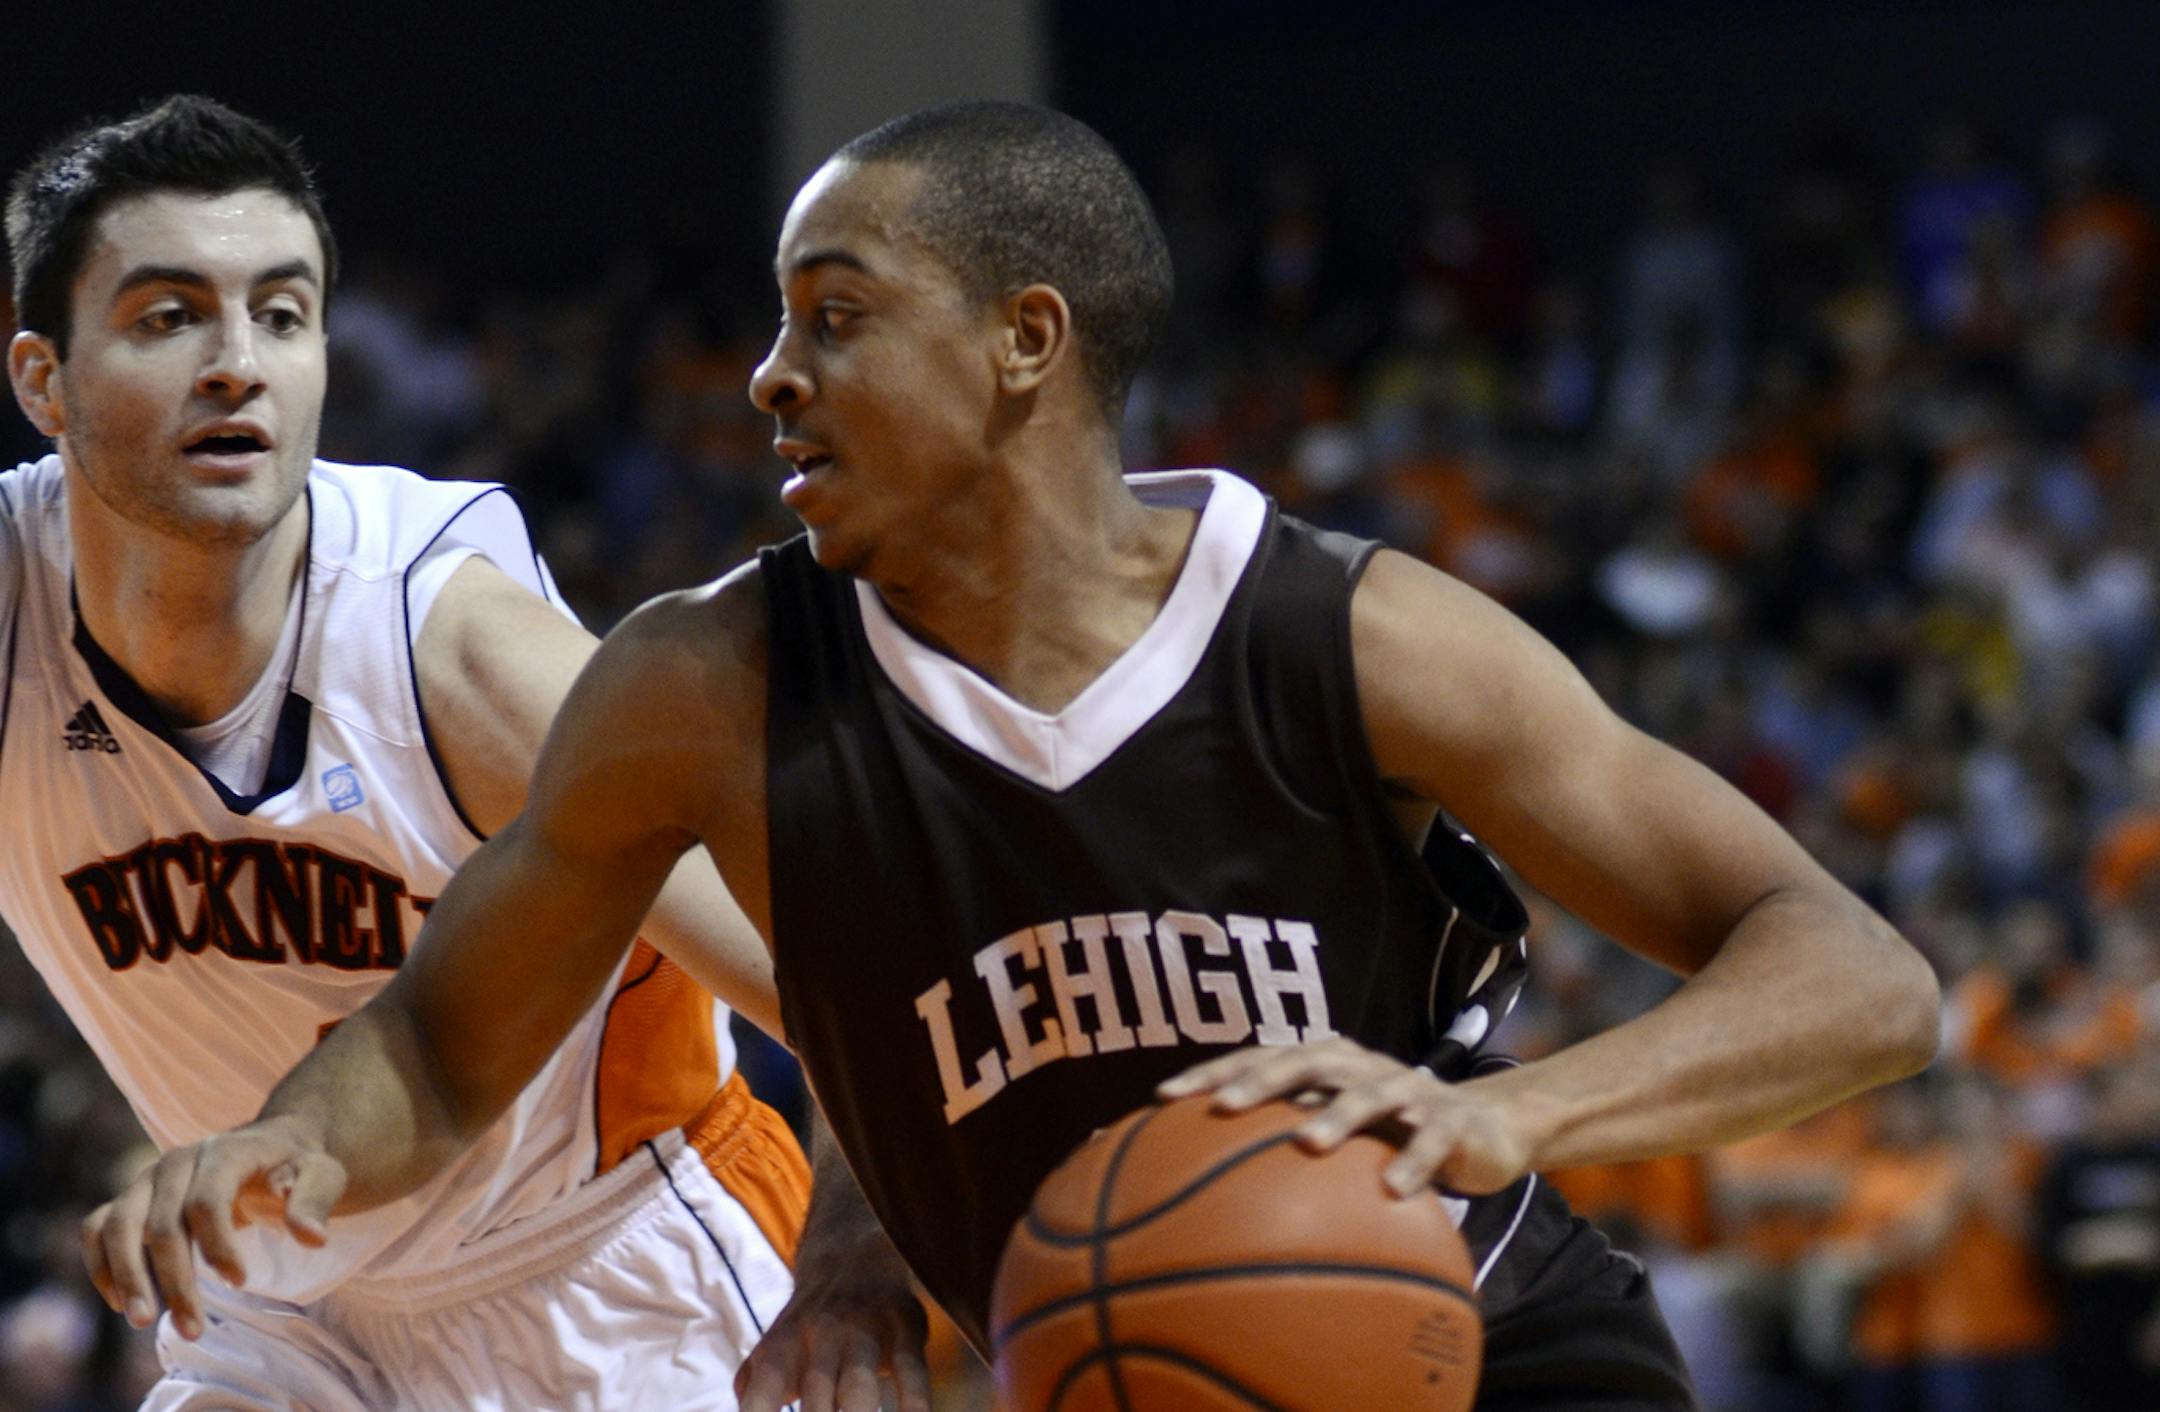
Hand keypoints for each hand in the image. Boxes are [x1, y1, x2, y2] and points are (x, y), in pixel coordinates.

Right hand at [79, 1116, 346, 1340]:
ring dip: (127, 1278)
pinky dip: (100, 1264)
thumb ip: (315, 1200)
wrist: (270, 1146)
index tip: (241, 1281)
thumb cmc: (297, 1165)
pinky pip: (97, 1228)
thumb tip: (311, 1237)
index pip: (206, 1200)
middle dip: (175, 1280)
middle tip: (193, 1328)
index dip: (219, 1245)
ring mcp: (147, 1180)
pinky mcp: (131, 1199)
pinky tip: (119, 1302)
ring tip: (143, 1321)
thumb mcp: (322, 1174)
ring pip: (118, 1226)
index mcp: (223, 1152)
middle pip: (161, 1224)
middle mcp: (177, 1162)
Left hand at [735, 1264, 930, 1411]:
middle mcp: (819, 1339)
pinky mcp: (905, 1327)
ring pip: (859, 1390)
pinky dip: (915, 1404)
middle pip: (816, 1402)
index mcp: (781, 1349)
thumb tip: (747, 1406)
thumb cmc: (808, 1325)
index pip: (761, 1397)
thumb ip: (754, 1386)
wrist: (853, 1252)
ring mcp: (864, 1333)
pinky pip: (912, 1371)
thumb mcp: (774, 1348)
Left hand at [1157, 1038, 1535, 1196]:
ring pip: (1370, 1092)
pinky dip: (1415, 1161)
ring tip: (1307, 1143)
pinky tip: (1393, 1190)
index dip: (1214, 1073)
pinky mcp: (1453, 1120)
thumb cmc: (1391, 1134)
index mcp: (1325, 1064)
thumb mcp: (1337, 1135)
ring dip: (1339, 1115)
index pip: (1259, 1058)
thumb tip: (1200, 1187)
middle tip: (1224, 1107)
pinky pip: (1433, 1139)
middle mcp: (1361, 1066)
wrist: (1486, 1128)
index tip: (1164, 1098)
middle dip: (1262, 1079)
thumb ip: (1283, 1146)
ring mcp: (1409, 1089)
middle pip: (1305, 1060)